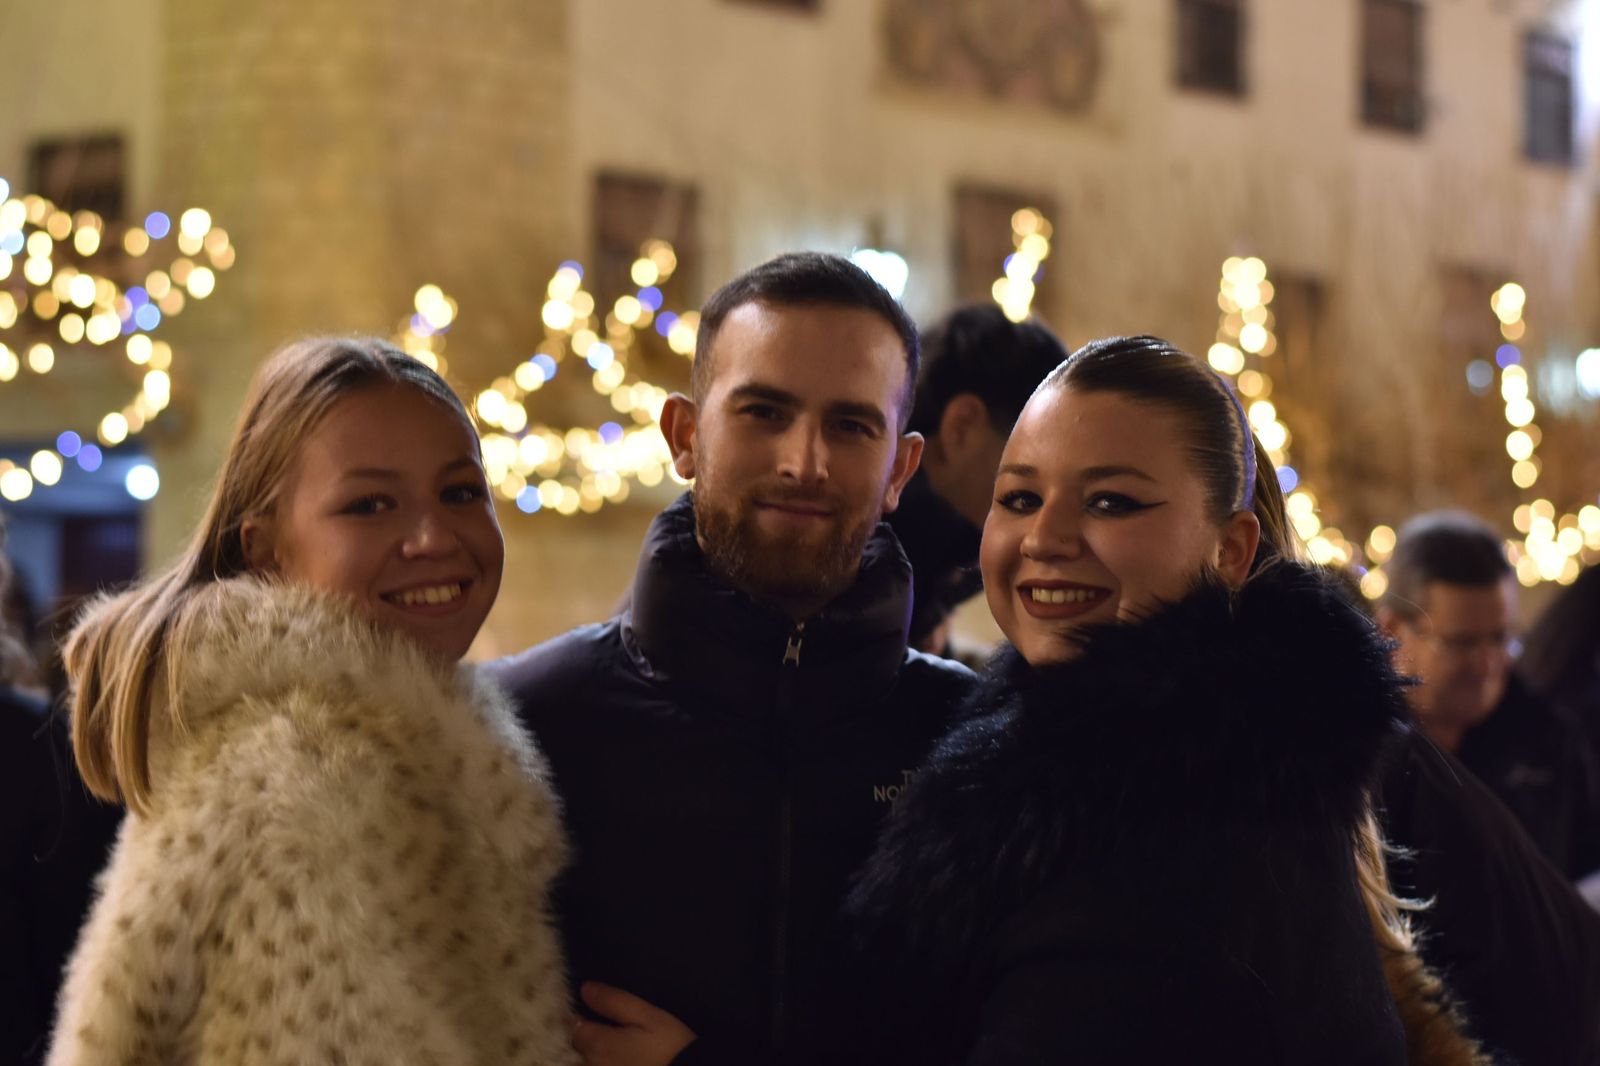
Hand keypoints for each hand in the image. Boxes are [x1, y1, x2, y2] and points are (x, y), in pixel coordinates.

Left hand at [573, 981, 696, 1065]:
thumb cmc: (669, 1045)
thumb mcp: (647, 1016)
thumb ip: (614, 1002)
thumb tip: (585, 989)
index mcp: (598, 1044)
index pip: (573, 1026)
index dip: (576, 1014)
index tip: (583, 1007)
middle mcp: (592, 1065)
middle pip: (575, 1047)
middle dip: (580, 1035)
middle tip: (593, 1024)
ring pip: (583, 1062)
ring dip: (585, 1052)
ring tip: (606, 1042)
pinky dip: (596, 1062)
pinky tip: (614, 1058)